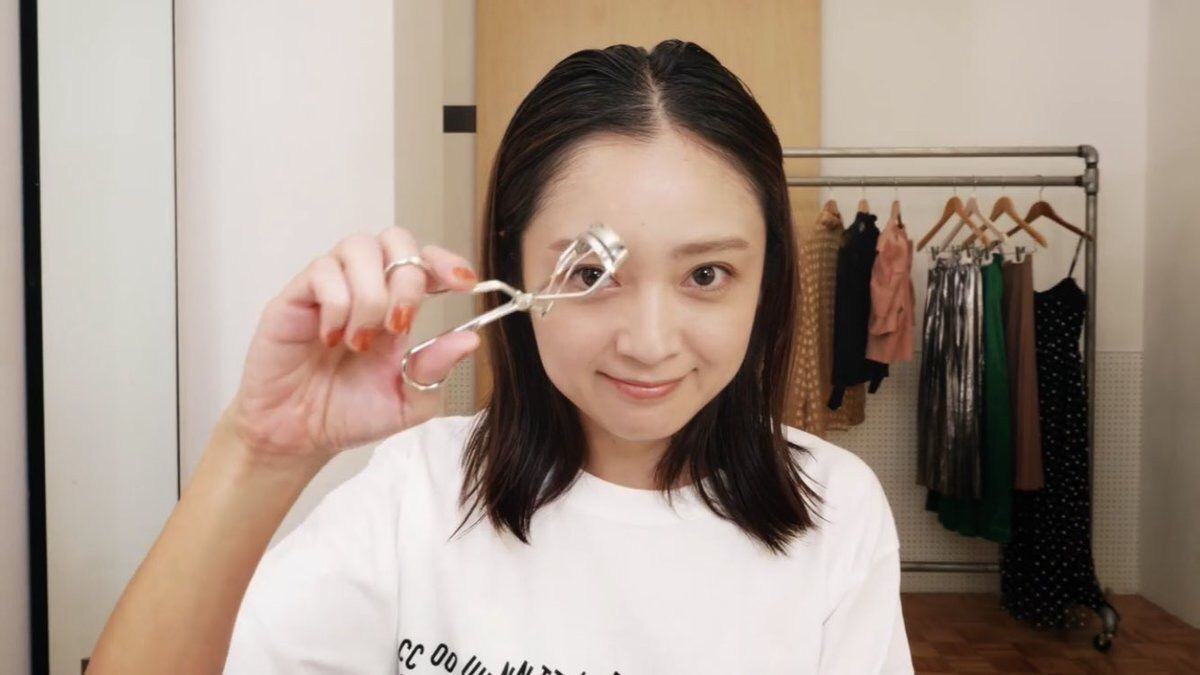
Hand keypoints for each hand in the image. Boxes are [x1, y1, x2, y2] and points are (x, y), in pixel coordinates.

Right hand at [225, 226, 480, 466]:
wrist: (298, 436)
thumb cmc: (350, 413)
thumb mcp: (407, 401)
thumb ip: (435, 370)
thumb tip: (471, 339)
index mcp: (397, 306)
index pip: (424, 261)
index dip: (445, 262)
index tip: (464, 283)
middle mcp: (365, 288)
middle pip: (395, 240)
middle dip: (408, 278)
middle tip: (399, 325)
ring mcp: (330, 288)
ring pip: (359, 248)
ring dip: (370, 295)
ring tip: (359, 342)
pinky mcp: (296, 296)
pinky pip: (322, 272)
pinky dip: (337, 304)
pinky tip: (331, 337)